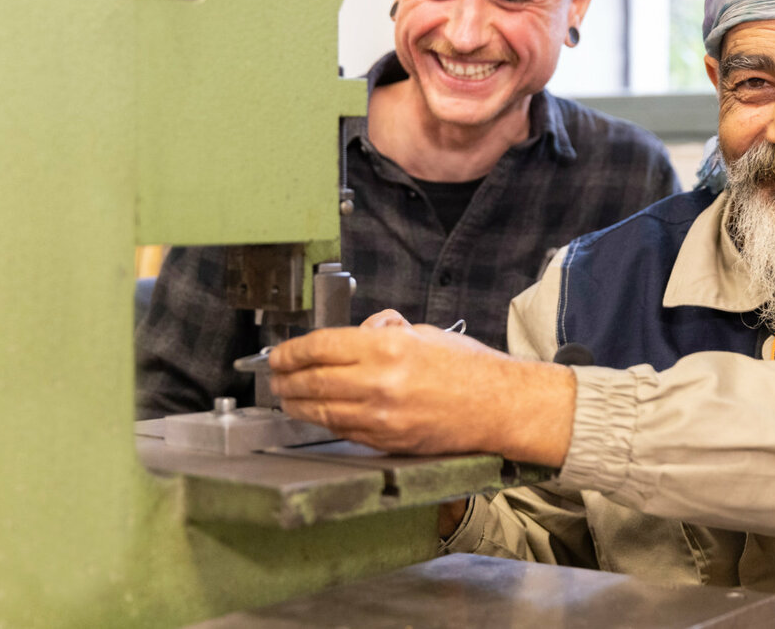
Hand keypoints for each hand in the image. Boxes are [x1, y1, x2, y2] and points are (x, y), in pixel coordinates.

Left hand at [268, 310, 575, 463]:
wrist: (499, 407)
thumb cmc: (470, 369)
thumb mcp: (425, 334)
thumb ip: (385, 332)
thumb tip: (358, 333)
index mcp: (388, 349)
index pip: (320, 347)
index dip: (291, 351)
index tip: (279, 353)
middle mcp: (379, 384)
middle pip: (312, 381)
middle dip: (286, 379)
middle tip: (275, 376)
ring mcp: (381, 417)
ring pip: (321, 411)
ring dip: (297, 404)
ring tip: (287, 397)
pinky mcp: (386, 441)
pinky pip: (343, 430)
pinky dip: (324, 420)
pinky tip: (317, 414)